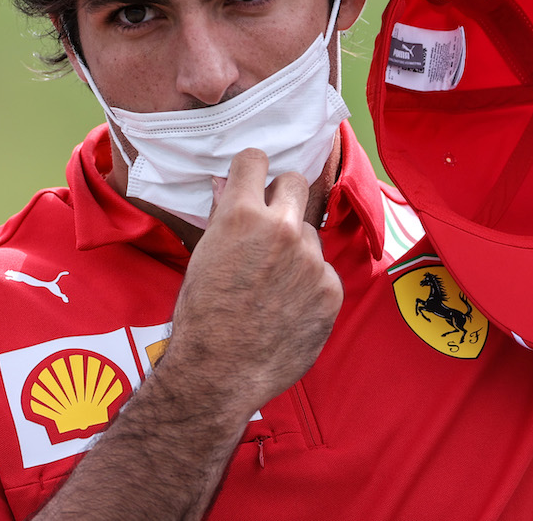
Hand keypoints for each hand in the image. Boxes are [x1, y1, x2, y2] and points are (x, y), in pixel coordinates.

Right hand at [160, 149, 342, 418]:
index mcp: (242, 215)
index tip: (251, 180)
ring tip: (272, 284)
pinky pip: (323, 271)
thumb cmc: (201, 317)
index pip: (255, 159)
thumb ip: (222, 218)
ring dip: (295, 248)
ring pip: (310, 233)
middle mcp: (282, 229)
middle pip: (294, 182)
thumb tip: (228, 187)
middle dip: (280, 196)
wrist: (219, 373)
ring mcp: (311, 260)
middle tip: (268, 223)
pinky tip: (288, 308)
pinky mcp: (331, 289)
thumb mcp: (202, 258)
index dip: (251, 170)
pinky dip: (309, 284)